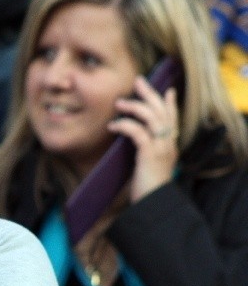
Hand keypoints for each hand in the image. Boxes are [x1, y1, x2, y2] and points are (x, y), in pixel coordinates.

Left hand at [109, 76, 179, 201]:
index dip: (170, 104)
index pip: (173, 120)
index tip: (168, 90)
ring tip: (119, 103)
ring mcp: (161, 148)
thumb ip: (145, 155)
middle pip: (162, 112)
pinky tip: (113, 125)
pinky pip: (137, 132)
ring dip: (134, 107)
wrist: (153, 204)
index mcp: (170, 147)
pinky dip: (124, 125)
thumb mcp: (148, 169)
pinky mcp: (149, 154)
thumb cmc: (147, 191)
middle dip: (150, 94)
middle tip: (139, 81)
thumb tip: (134, 145)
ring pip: (152, 117)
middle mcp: (168, 145)